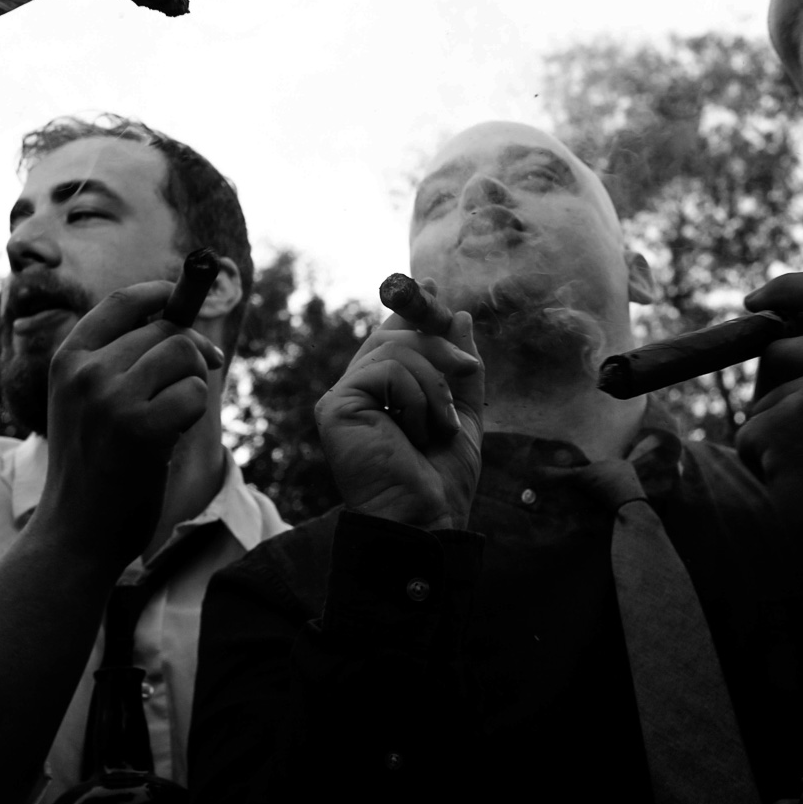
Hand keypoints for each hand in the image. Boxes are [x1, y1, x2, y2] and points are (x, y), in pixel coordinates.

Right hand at [38, 281, 225, 566]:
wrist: (76, 530)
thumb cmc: (93, 466)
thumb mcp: (87, 403)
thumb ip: (121, 361)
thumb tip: (185, 325)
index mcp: (67, 360)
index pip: (120, 303)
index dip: (158, 293)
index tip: (181, 294)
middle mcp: (86, 372)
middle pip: (164, 330)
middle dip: (194, 349)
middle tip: (208, 369)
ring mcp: (111, 399)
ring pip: (184, 355)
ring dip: (194, 383)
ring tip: (173, 416)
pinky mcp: (141, 429)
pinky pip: (195, 394)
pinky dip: (195, 414)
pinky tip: (170, 439)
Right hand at [315, 299, 483, 529]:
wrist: (426, 516)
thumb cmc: (441, 477)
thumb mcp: (463, 413)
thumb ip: (459, 367)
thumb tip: (458, 314)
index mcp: (382, 393)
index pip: (393, 338)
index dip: (413, 311)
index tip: (435, 286)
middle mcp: (357, 391)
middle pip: (396, 336)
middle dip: (439, 343)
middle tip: (466, 371)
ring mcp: (343, 397)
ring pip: (396, 349)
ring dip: (435, 385)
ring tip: (441, 426)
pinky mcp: (336, 406)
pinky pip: (386, 369)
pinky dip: (416, 396)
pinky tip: (416, 431)